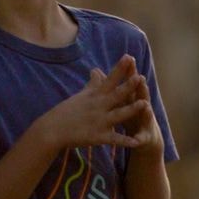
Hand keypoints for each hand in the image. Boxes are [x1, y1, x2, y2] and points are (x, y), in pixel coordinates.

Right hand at [27, 57, 149, 151]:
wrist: (53, 129)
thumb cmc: (66, 111)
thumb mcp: (80, 95)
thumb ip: (92, 84)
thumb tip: (96, 70)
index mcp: (94, 96)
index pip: (109, 79)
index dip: (120, 68)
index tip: (129, 57)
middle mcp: (98, 106)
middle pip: (116, 95)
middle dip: (129, 86)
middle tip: (140, 77)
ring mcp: (99, 121)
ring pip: (119, 115)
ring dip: (132, 110)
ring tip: (145, 104)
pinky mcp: (98, 137)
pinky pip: (114, 139)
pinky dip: (125, 141)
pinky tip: (136, 142)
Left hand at [111, 55, 164, 153]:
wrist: (145, 138)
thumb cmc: (128, 115)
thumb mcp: (119, 100)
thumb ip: (109, 86)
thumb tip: (96, 70)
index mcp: (132, 98)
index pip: (130, 82)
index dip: (129, 71)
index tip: (128, 59)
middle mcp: (141, 107)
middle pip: (140, 95)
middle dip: (140, 87)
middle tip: (140, 78)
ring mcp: (144, 122)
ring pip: (145, 116)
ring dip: (146, 111)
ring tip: (146, 106)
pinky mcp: (143, 137)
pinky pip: (140, 139)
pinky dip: (138, 139)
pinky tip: (137, 141)